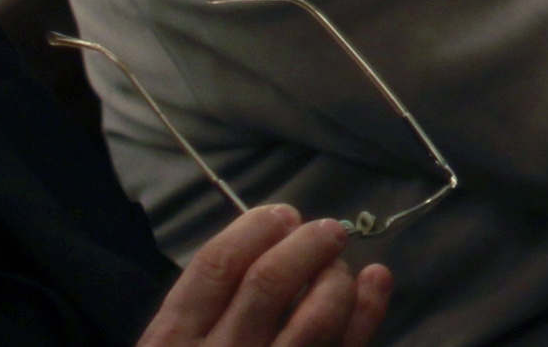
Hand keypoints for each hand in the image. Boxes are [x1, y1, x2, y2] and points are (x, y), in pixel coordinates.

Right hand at [140, 206, 392, 346]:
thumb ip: (208, 309)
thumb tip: (272, 243)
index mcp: (170, 344)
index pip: (215, 266)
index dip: (255, 228)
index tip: (281, 214)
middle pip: (269, 281)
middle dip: (307, 243)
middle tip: (329, 230)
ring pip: (316, 315)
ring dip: (338, 278)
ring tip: (341, 267)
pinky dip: (368, 309)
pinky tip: (377, 280)